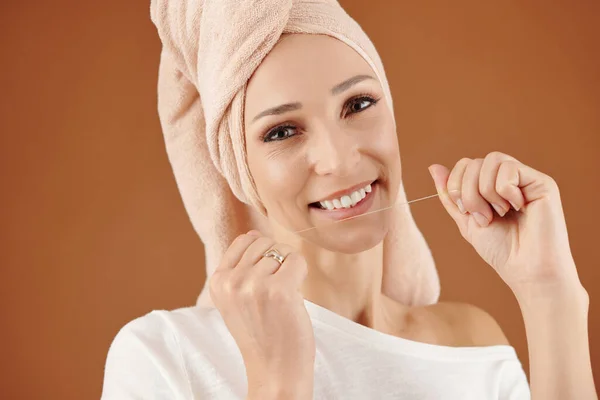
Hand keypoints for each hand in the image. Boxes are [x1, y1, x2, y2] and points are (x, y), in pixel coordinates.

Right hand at [209, 231, 314, 397]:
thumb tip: (254, 233)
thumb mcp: (237, 298)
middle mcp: (231, 281)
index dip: (262, 257)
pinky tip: (294, 296)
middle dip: (277, 261)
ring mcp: (253, 284)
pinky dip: (301, 274)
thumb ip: (241, 267)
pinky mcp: (279, 290)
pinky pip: (297, 260)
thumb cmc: (263, 333)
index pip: (243, 241)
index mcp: (218, 281)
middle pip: (264, 243)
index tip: (264, 283)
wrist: (275, 371)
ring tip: (283, 298)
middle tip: (276, 292)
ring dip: (290, 270)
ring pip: (282, 250)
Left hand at [428, 151, 581, 293]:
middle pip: (475, 162)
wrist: (526, 270)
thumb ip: (450, 195)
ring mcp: (526, 178)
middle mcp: (510, 178)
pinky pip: (510, 168)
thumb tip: (433, 167)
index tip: (465, 212)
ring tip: (498, 214)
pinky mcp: (542, 183)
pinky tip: (517, 208)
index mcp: (492, 186)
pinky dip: (505, 191)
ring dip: (485, 192)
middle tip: (482, 217)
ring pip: (492, 160)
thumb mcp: (465, 220)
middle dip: (468, 192)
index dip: (456, 184)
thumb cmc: (500, 250)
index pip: (465, 164)